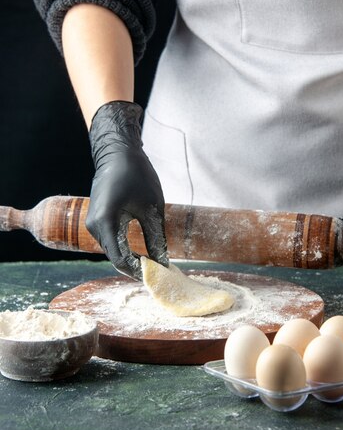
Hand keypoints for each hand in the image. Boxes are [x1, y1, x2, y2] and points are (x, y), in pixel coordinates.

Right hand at [86, 100, 168, 278]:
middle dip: (136, 267)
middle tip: (159, 274)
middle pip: (115, 257)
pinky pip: (110, 240)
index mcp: (106, 222)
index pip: (120, 259)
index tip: (157, 277)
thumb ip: (155, 236)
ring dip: (130, 258)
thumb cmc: (136, 174)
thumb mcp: (151, 207)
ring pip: (112, 250)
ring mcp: (92, 223)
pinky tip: (142, 251)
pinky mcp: (97, 219)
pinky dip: (124, 248)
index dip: (138, 271)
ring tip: (154, 263)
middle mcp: (94, 226)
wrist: (117, 152)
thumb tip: (162, 262)